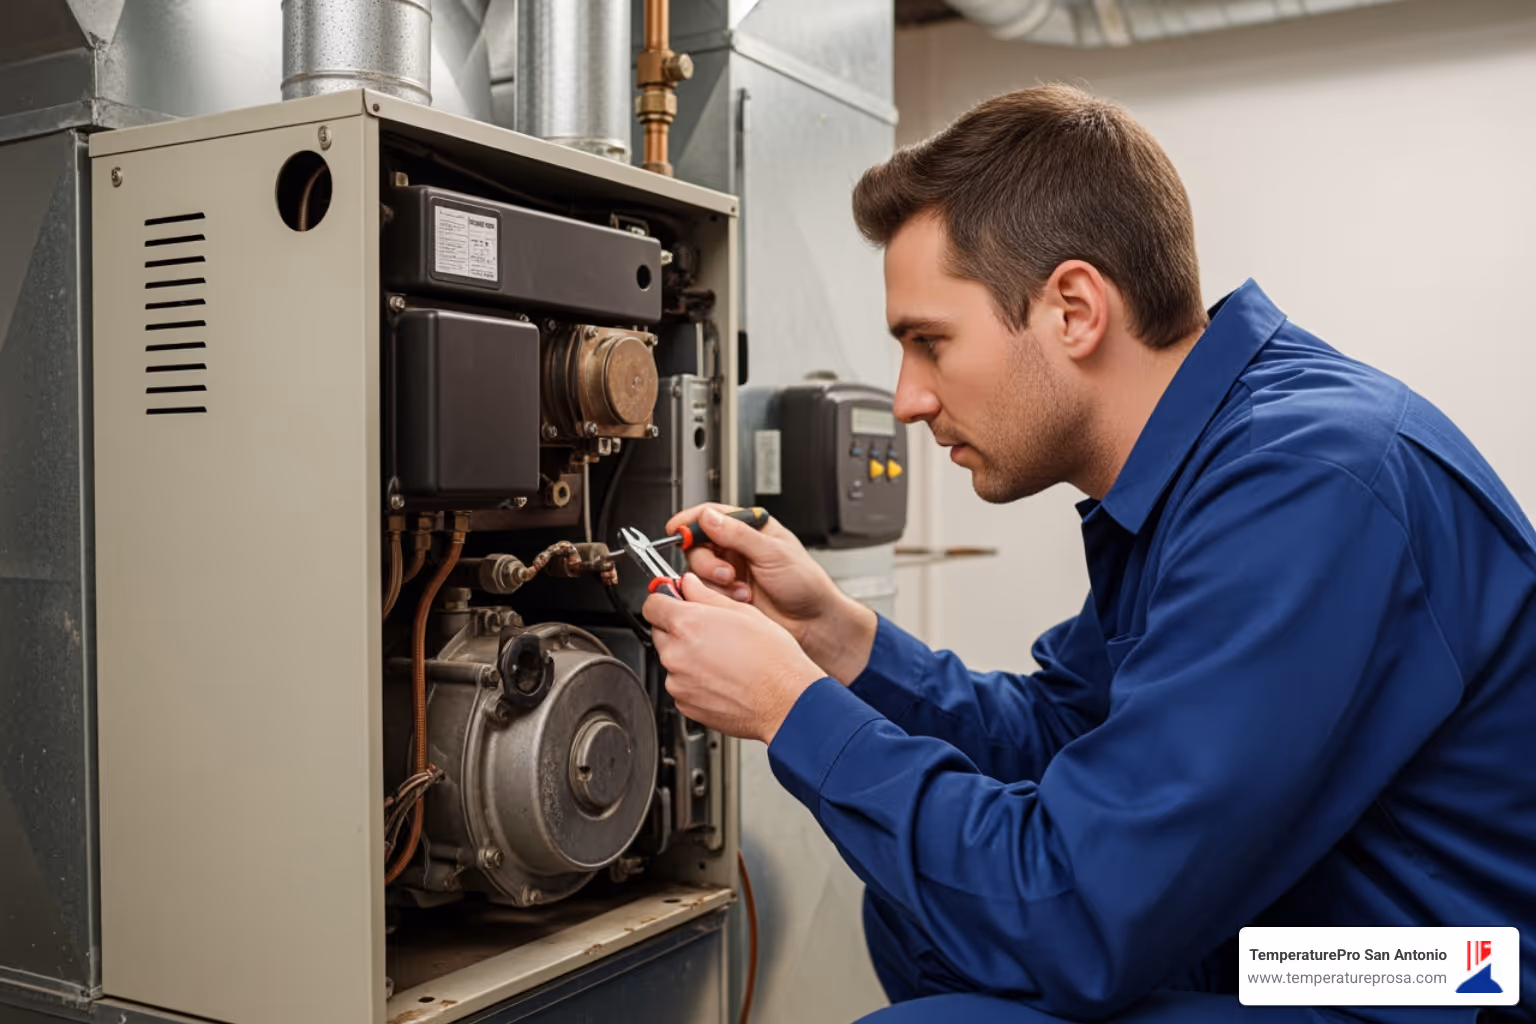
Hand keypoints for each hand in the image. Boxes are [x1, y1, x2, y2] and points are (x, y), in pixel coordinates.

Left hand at [642, 573, 825, 743]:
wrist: (786, 701)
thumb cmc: (773, 660)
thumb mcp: (744, 613)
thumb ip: (706, 596)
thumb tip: (689, 585)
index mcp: (687, 624)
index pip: (652, 604)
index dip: (664, 599)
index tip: (673, 600)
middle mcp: (676, 654)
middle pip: (660, 632)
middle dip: (678, 628)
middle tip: (709, 630)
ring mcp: (678, 682)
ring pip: (671, 660)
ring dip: (687, 655)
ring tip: (722, 657)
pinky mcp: (685, 704)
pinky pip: (681, 684)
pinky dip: (694, 680)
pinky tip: (721, 677)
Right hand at [665, 504, 877, 683]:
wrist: (812, 621)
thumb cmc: (805, 583)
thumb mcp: (773, 552)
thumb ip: (738, 534)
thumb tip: (710, 518)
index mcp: (751, 528)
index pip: (712, 515)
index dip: (691, 521)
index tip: (676, 528)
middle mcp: (738, 548)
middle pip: (699, 544)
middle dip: (707, 560)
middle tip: (724, 572)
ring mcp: (731, 571)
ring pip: (699, 569)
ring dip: (715, 581)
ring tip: (740, 590)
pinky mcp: (727, 594)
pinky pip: (705, 591)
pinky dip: (719, 596)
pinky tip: (741, 600)